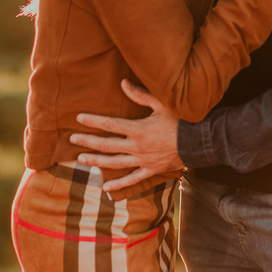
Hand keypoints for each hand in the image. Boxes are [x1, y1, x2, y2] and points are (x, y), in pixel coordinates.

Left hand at [70, 79, 184, 192]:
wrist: (200, 141)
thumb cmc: (182, 119)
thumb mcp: (162, 103)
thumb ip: (141, 94)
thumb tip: (123, 82)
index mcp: (138, 129)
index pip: (110, 124)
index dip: (93, 120)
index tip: (78, 118)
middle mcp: (137, 147)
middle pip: (107, 145)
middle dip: (88, 141)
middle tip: (71, 139)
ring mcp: (143, 160)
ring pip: (115, 163)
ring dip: (97, 161)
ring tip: (81, 159)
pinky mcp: (151, 170)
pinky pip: (133, 179)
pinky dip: (119, 184)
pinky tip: (106, 188)